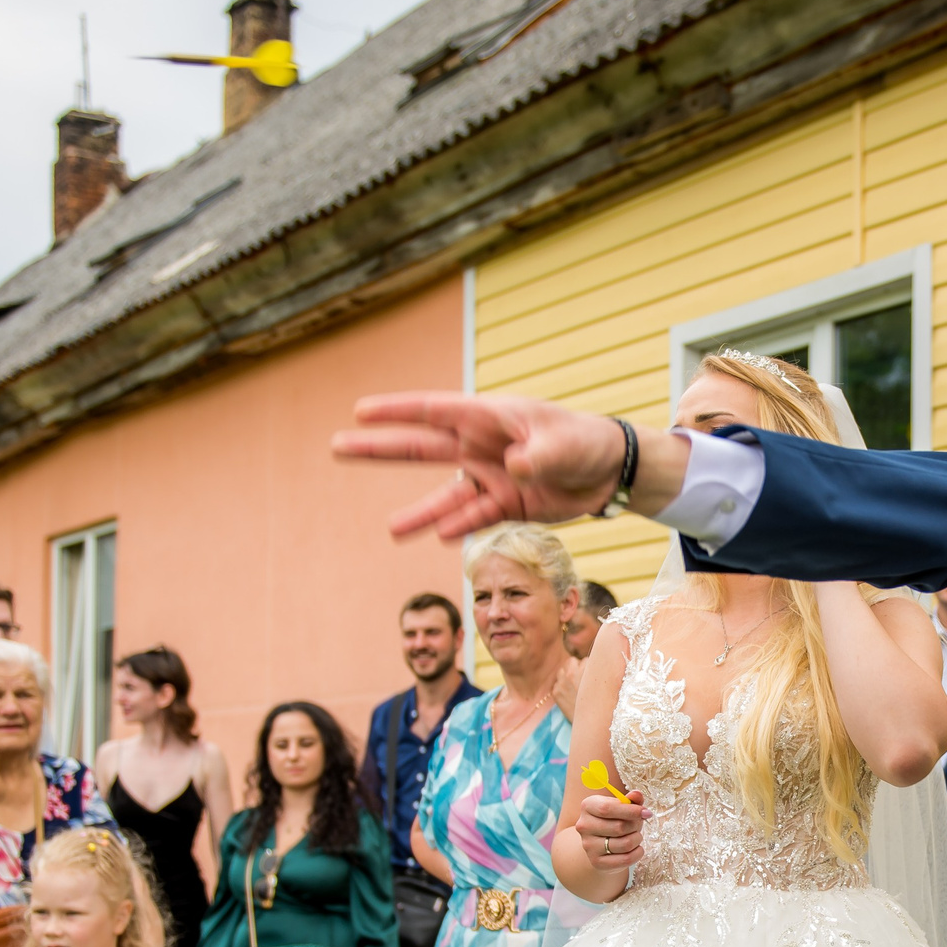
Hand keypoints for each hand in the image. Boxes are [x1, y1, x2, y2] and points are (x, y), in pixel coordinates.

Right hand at [334, 392, 641, 540]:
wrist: (608, 470)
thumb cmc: (584, 441)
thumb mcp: (564, 443)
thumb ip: (539, 454)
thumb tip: (514, 465)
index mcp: (489, 418)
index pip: (435, 410)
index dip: (397, 410)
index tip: (361, 410)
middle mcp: (480, 446)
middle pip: (421, 448)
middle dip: (380, 448)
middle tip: (338, 446)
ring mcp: (489, 477)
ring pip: (445, 496)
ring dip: (420, 512)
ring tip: (391, 528)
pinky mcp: (504, 504)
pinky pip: (475, 518)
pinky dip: (460, 527)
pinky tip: (440, 536)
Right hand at [575, 789, 646, 869]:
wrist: (601, 844)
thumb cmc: (614, 820)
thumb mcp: (621, 806)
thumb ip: (631, 800)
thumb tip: (637, 795)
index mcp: (588, 806)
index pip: (608, 808)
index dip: (631, 810)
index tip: (647, 813)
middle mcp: (584, 826)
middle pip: (619, 827)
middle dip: (636, 825)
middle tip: (639, 824)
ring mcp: (588, 845)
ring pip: (625, 844)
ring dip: (637, 839)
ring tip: (636, 836)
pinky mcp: (596, 862)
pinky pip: (625, 859)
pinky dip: (637, 853)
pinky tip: (636, 848)